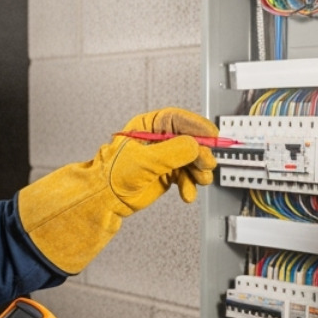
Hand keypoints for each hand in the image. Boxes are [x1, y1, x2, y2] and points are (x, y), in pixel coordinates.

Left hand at [17, 107, 218, 273]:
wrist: (105, 198)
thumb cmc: (113, 174)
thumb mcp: (146, 160)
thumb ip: (174, 151)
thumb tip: (196, 146)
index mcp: (148, 125)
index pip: (177, 119)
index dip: (196, 126)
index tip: (211, 135)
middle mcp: (158, 139)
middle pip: (189, 139)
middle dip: (200, 153)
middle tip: (206, 164)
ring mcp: (164, 157)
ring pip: (191, 159)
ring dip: (198, 171)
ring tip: (198, 181)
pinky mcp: (167, 173)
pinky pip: (186, 175)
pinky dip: (190, 185)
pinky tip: (187, 194)